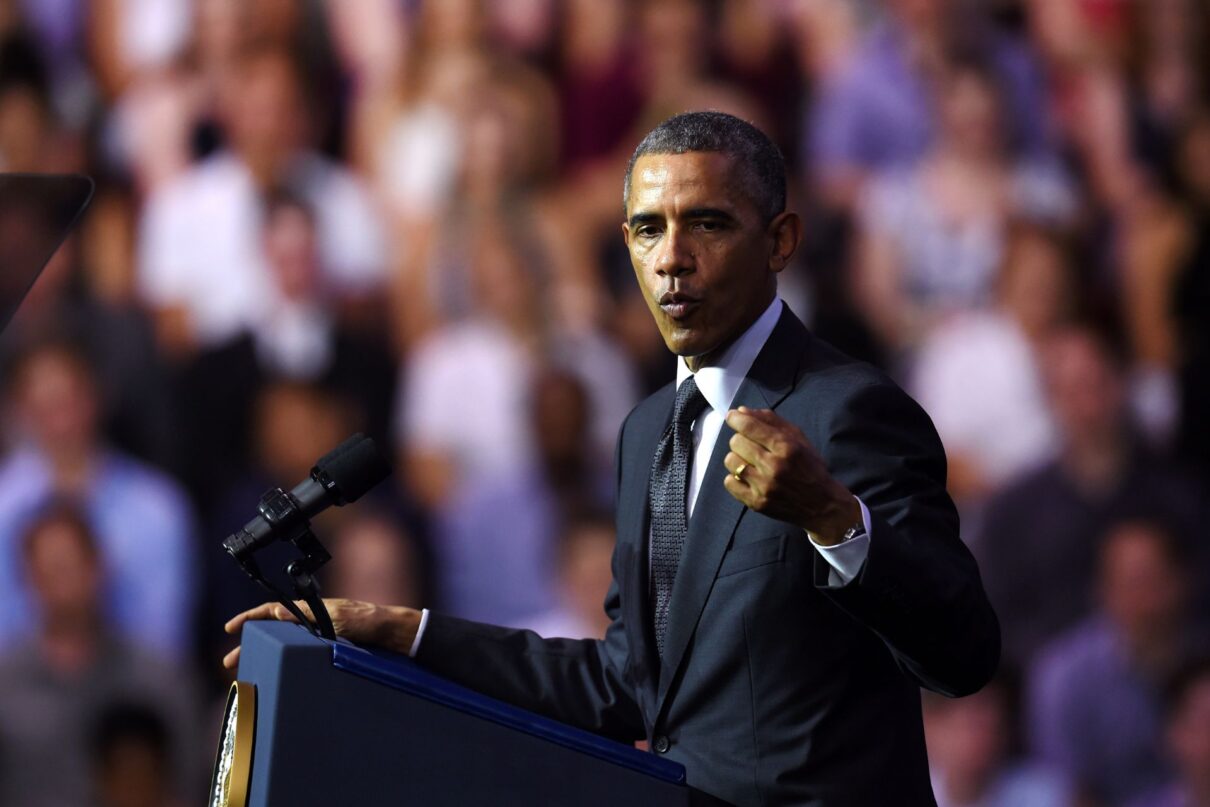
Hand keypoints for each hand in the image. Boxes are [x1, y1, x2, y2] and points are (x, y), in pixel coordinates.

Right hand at [222, 598, 421, 668]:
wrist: (393, 635)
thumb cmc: (369, 621)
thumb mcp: (339, 617)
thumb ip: (309, 616)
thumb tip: (278, 612)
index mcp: (311, 611)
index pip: (272, 611)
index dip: (250, 618)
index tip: (230, 628)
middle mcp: (311, 624)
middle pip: (273, 632)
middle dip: (250, 645)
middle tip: (230, 662)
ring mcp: (319, 638)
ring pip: (283, 647)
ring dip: (265, 657)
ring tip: (248, 672)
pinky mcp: (328, 652)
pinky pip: (299, 657)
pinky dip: (284, 665)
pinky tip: (277, 677)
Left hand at [722, 406, 860, 544]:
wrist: (821, 505)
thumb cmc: (810, 467)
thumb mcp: (799, 439)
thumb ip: (771, 421)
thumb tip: (741, 411)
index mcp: (786, 447)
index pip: (749, 427)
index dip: (735, 419)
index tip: (732, 417)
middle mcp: (774, 466)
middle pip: (736, 442)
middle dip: (741, 439)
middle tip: (750, 445)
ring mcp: (764, 486)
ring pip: (730, 461)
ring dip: (737, 458)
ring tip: (750, 462)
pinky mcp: (756, 503)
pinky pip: (729, 483)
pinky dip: (734, 478)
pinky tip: (747, 477)